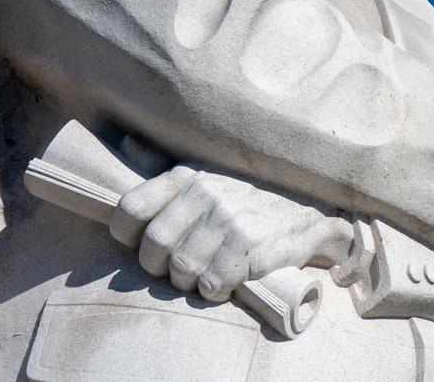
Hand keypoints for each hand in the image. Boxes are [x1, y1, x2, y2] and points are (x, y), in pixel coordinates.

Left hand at [109, 164, 352, 301]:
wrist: (308, 215)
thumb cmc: (246, 199)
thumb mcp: (207, 173)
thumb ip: (162, 164)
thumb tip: (125, 141)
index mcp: (189, 176)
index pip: (131, 209)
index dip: (127, 235)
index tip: (141, 243)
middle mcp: (207, 194)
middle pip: (153, 249)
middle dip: (160, 268)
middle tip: (178, 267)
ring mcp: (231, 221)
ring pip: (181, 271)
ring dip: (190, 282)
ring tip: (205, 273)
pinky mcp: (251, 249)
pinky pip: (211, 285)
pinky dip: (214, 291)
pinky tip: (225, 281)